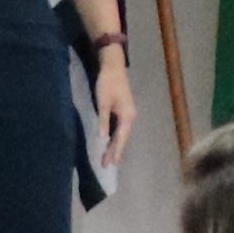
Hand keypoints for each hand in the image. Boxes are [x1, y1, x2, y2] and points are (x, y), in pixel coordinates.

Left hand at [91, 48, 134, 167]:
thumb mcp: (103, 102)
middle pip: (122, 138)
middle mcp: (131, 117)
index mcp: (127, 116)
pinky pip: (121, 129)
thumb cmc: (108, 83)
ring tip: (109, 159)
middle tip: (106, 165)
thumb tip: (102, 139)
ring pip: (122, 134)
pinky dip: (116, 137)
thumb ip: (103, 121)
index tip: (110, 164)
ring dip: (115, 146)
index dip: (115, 152)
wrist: (113, 67)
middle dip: (115, 152)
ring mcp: (128, 114)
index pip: (120, 138)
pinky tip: (111, 143)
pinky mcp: (124, 111)